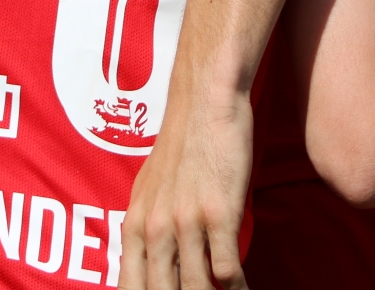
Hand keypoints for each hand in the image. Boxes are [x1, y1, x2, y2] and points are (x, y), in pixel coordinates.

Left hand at [119, 93, 252, 289]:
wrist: (204, 102)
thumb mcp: (150, 191)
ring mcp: (186, 222)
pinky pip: (227, 270)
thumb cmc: (181, 147)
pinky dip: (236, 287)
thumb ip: (148, 230)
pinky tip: (243, 289)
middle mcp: (155, 229)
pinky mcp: (218, 214)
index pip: (131, 288)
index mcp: (135, 225)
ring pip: (195, 289)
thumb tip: (153, 265)